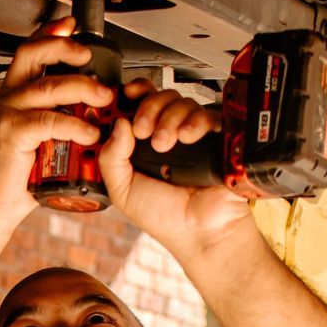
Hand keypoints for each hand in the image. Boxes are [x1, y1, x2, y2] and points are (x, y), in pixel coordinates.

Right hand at [0, 19, 116, 228]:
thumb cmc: (22, 172)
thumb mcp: (45, 135)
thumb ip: (62, 114)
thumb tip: (95, 103)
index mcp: (17, 93)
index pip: (31, 50)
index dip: (50, 32)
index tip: (71, 24)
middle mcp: (10, 97)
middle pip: (33, 54)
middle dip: (64, 49)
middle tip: (90, 58)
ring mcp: (8, 114)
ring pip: (47, 87)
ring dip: (80, 88)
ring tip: (104, 99)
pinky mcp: (12, 135)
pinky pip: (47, 121)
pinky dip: (73, 125)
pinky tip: (89, 133)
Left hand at [99, 76, 253, 258]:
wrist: (200, 231)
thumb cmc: (164, 217)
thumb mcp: (122, 190)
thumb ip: (111, 158)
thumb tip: (118, 122)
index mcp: (142, 144)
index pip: (137, 105)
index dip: (130, 95)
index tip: (124, 96)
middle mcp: (167, 134)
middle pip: (159, 97)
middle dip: (148, 108)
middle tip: (143, 131)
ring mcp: (192, 134)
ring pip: (181, 102)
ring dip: (168, 119)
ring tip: (165, 145)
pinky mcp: (216, 137)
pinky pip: (207, 113)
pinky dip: (194, 121)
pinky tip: (187, 138)